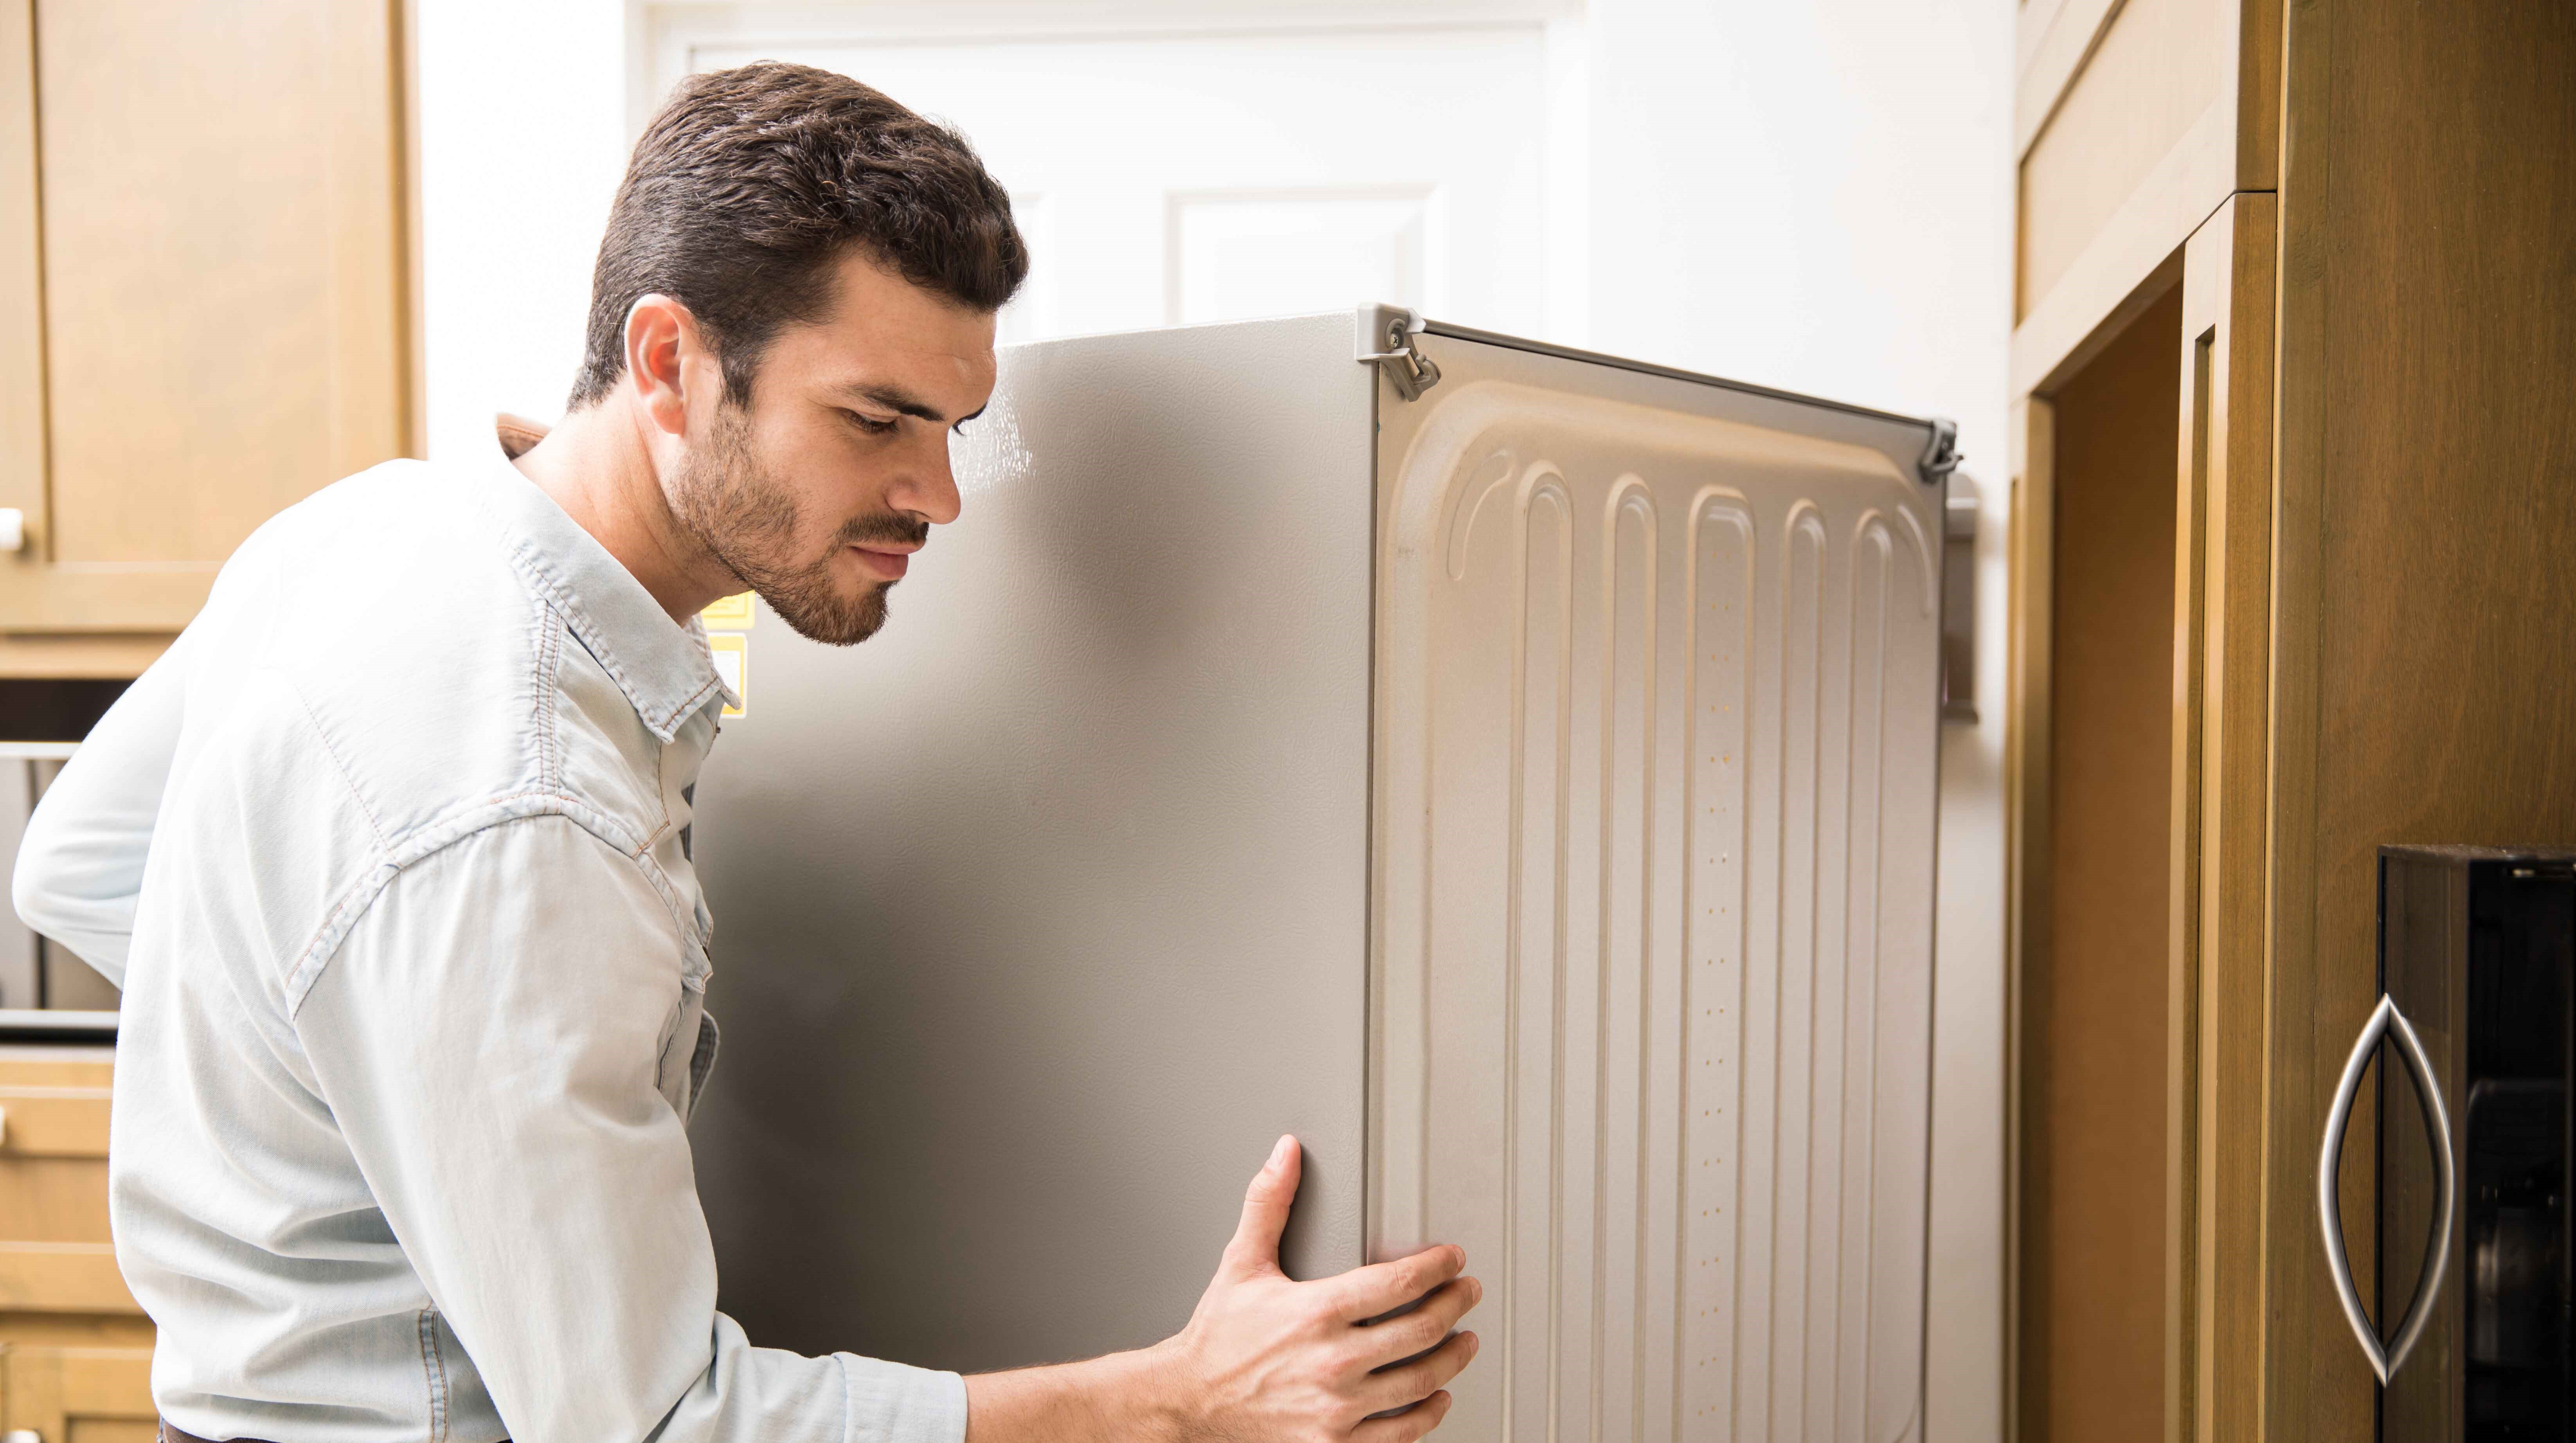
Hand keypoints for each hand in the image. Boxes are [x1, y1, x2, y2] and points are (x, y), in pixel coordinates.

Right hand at [1147, 1135, 1481, 1441]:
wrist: (1189, 1401)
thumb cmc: (1217, 1337)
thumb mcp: (1241, 1263)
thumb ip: (1269, 1203)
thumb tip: (1285, 1153)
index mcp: (1315, 1312)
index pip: (1398, 1283)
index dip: (1437, 1267)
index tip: (1452, 1259)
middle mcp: (1331, 1362)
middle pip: (1421, 1330)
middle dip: (1455, 1305)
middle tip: (1468, 1292)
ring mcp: (1336, 1407)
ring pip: (1419, 1381)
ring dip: (1452, 1358)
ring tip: (1465, 1340)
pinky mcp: (1334, 1442)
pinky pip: (1398, 1434)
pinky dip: (1427, 1414)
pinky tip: (1437, 1397)